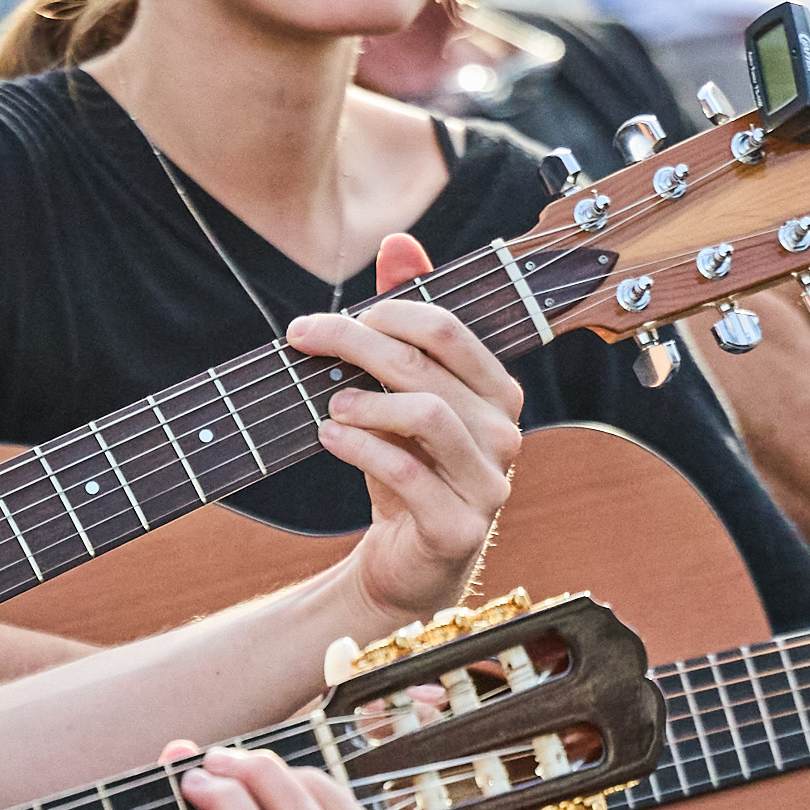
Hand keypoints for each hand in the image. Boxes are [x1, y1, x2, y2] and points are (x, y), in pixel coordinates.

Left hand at [292, 232, 524, 629]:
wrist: (406, 566)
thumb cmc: (407, 470)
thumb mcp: (404, 395)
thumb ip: (406, 320)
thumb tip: (399, 242)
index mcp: (498, 394)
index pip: (450, 330)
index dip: (389, 312)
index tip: (335, 318)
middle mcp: (505, 435)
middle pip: (427, 367)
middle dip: (356, 343)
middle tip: (304, 338)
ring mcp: (488, 485)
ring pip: (426, 415)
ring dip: (365, 400)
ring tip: (329, 402)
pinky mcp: (457, 529)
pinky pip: (406, 473)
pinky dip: (358, 448)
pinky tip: (329, 436)